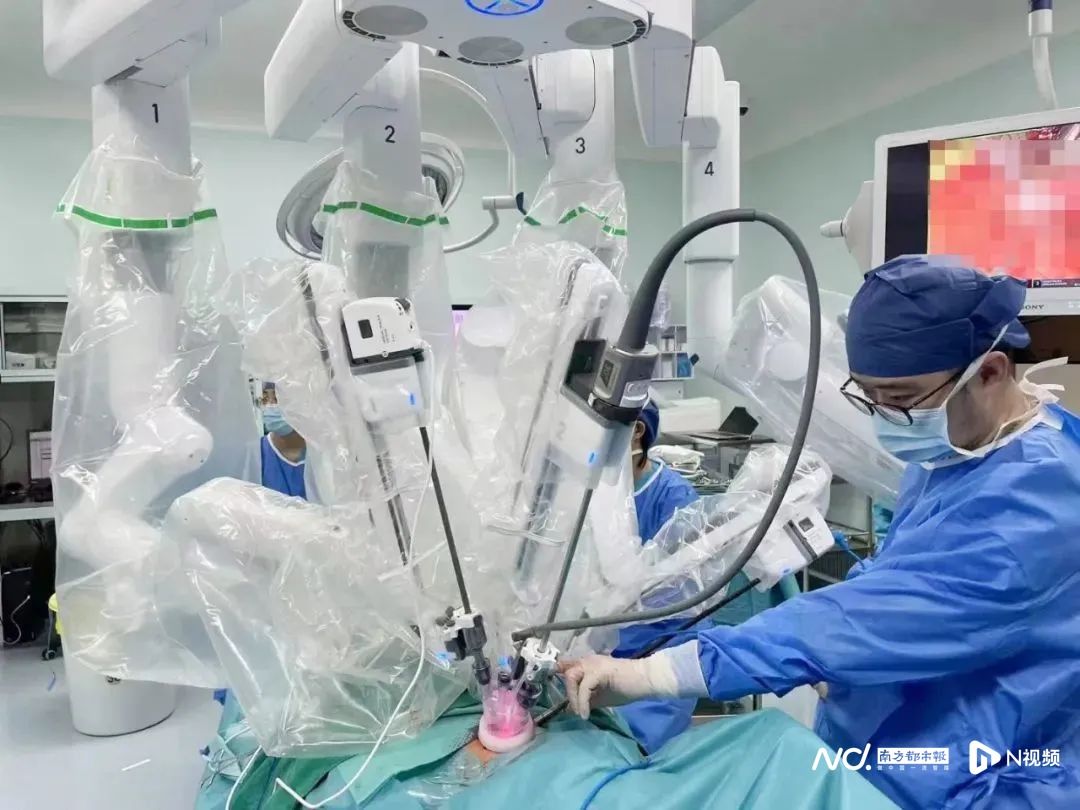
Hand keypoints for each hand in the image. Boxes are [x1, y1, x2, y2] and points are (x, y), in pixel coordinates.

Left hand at [559, 654, 678, 719]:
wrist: (646, 680)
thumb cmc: (627, 687)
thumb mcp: (602, 696)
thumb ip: (587, 700)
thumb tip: (571, 710)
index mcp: (589, 664)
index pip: (567, 665)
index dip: (558, 675)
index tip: (555, 692)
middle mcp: (588, 660)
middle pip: (566, 671)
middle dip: (566, 692)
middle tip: (573, 709)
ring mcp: (593, 664)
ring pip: (572, 677)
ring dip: (573, 697)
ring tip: (580, 713)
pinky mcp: (600, 671)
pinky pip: (584, 687)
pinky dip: (582, 702)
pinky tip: (586, 713)